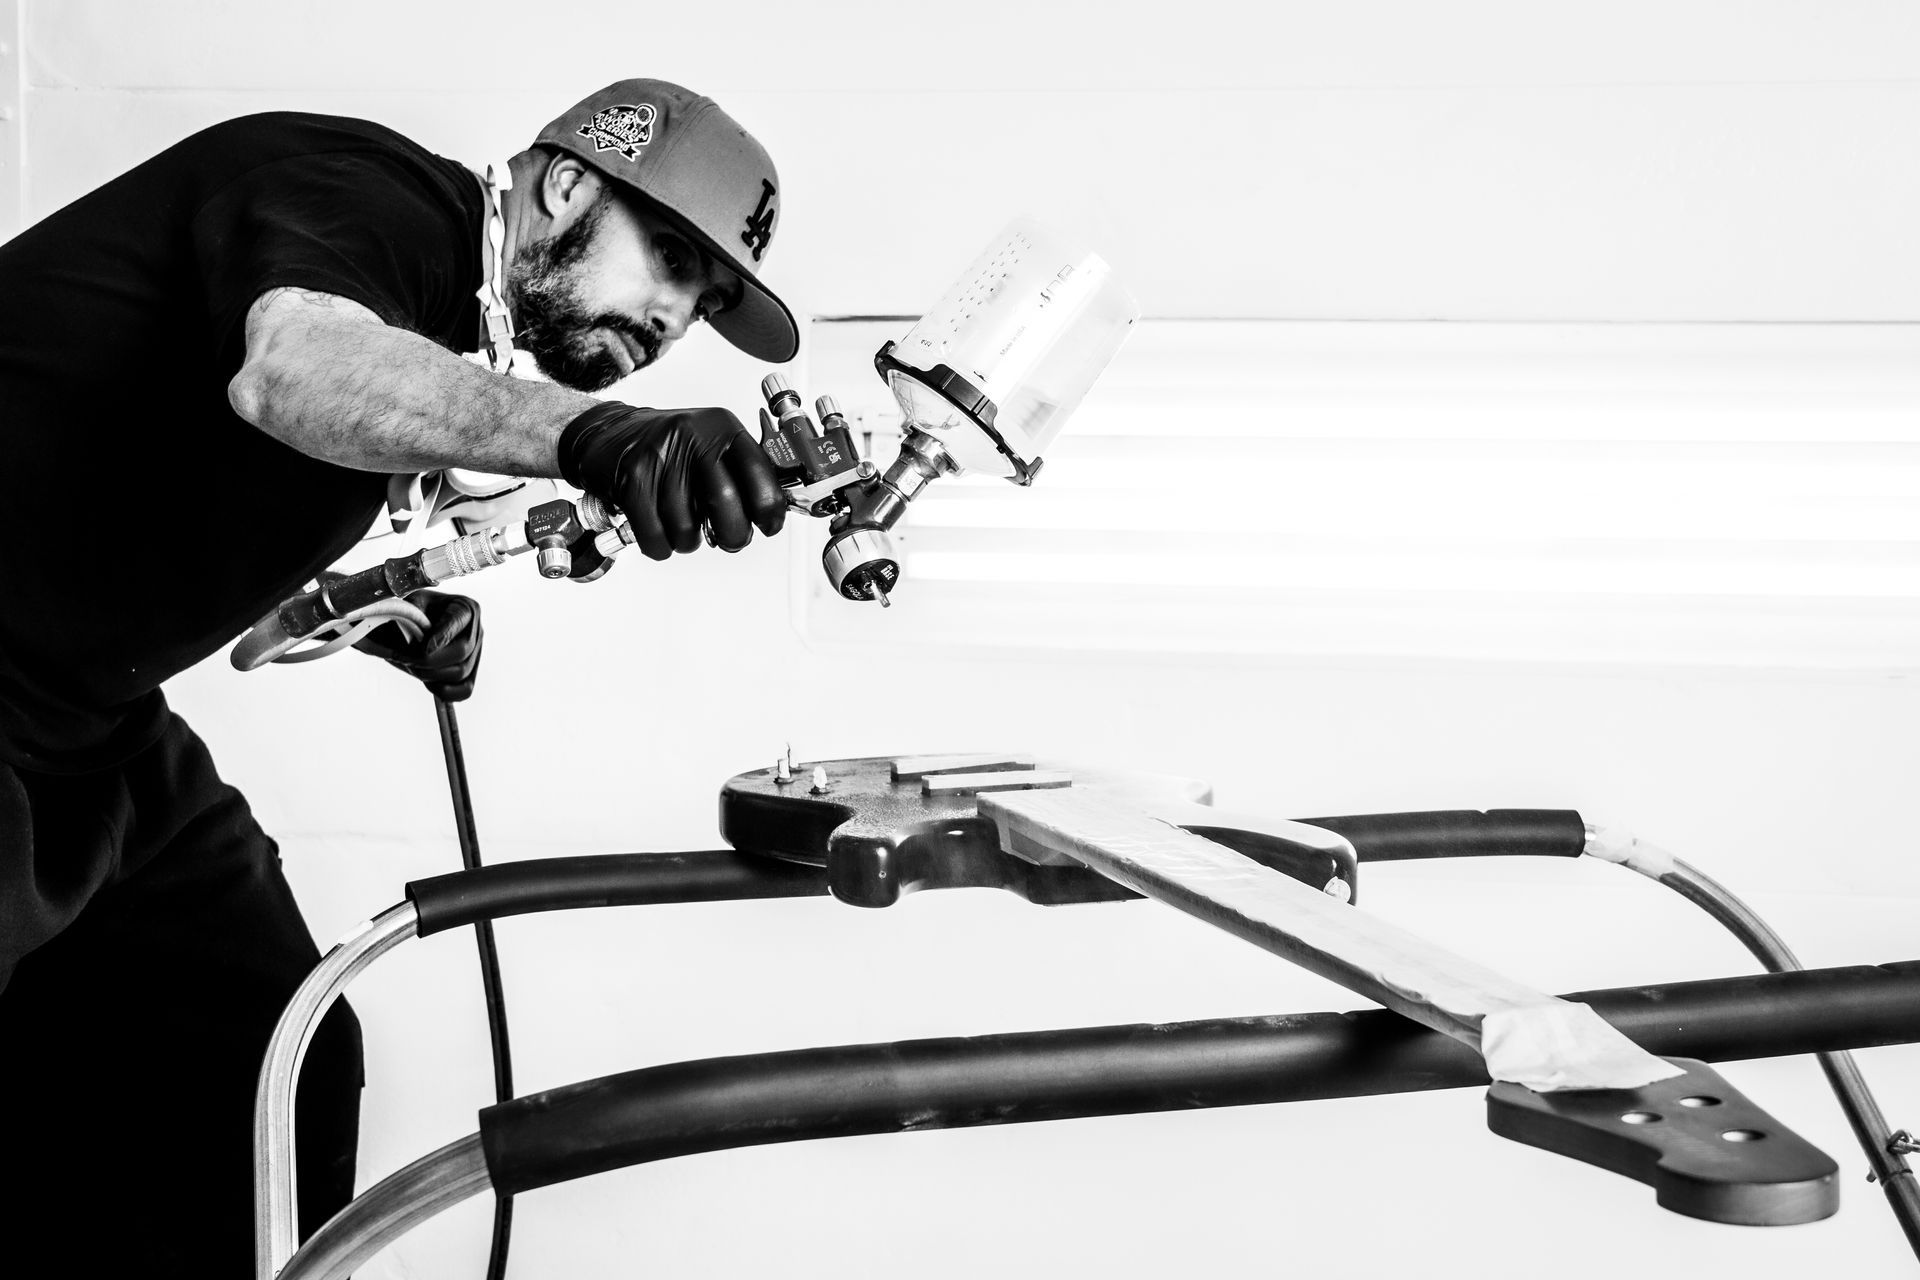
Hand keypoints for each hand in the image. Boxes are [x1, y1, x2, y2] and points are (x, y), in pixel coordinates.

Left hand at [352, 590, 482, 701]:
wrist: (404, 625)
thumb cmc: (407, 612)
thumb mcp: (408, 605)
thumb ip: (415, 617)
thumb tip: (426, 648)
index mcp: (464, 607)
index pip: (456, 622)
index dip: (440, 637)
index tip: (422, 649)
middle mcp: (476, 630)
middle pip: (461, 652)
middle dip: (429, 660)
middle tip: (405, 658)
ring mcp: (475, 654)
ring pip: (461, 673)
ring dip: (431, 675)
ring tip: (411, 667)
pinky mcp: (469, 674)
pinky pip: (464, 690)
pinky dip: (444, 691)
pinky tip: (427, 682)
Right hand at [557, 402, 785, 559]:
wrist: (609, 434)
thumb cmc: (670, 448)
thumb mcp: (713, 445)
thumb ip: (743, 474)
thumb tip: (774, 513)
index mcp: (723, 428)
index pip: (760, 474)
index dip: (770, 510)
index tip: (769, 526)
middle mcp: (693, 437)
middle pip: (726, 504)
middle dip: (733, 535)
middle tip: (729, 539)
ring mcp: (659, 457)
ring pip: (688, 528)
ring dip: (689, 541)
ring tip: (684, 525)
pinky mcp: (631, 481)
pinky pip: (656, 538)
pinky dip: (662, 546)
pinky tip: (661, 531)